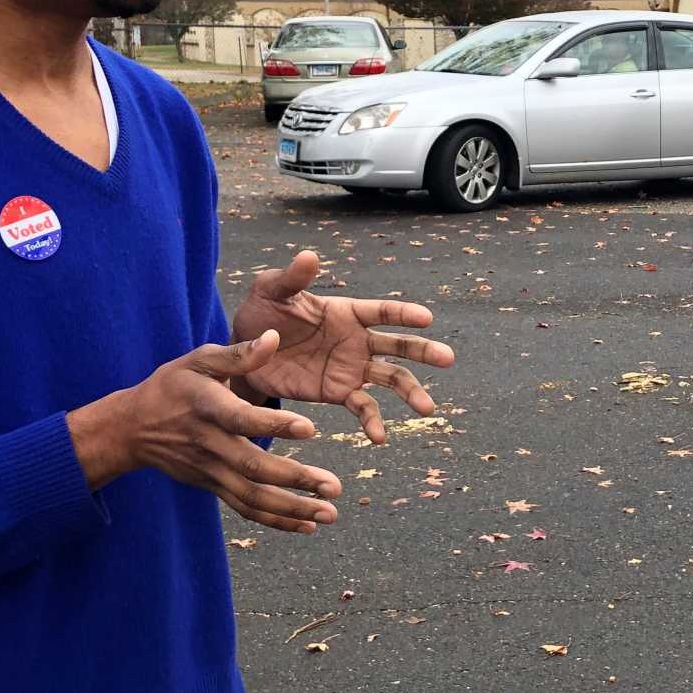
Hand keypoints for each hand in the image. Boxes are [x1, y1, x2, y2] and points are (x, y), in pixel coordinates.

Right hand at [68, 332, 342, 534]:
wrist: (132, 428)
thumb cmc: (173, 386)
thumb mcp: (199, 360)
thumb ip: (238, 355)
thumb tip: (274, 338)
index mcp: (207, 407)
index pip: (241, 419)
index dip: (274, 425)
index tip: (310, 429)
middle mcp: (209, 444)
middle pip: (253, 467)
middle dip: (295, 480)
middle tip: (334, 488)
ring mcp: (210, 471)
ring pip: (252, 497)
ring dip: (292, 509)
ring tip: (329, 514)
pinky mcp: (212, 486)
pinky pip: (245, 508)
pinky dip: (276, 521)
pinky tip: (307, 525)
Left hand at [230, 250, 455, 442]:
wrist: (245, 354)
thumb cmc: (261, 313)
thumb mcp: (270, 291)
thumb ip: (292, 278)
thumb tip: (310, 255)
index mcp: (347, 312)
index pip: (382, 312)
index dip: (403, 314)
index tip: (426, 319)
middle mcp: (357, 340)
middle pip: (398, 345)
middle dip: (423, 351)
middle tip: (447, 358)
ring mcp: (352, 368)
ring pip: (391, 379)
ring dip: (411, 392)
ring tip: (426, 409)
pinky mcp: (339, 392)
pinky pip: (363, 407)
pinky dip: (373, 422)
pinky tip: (379, 437)